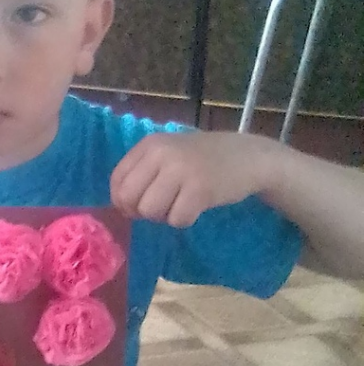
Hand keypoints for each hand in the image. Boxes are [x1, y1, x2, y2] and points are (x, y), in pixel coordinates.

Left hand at [110, 131, 276, 227]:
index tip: (140, 203)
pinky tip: (196, 207)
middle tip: (161, 206)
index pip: (117, 180)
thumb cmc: (203, 159)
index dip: (123, 200)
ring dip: (164, 216)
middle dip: (141, 211)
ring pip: (150, 211)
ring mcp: (181, 170)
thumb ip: (143, 172)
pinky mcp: (200, 189)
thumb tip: (119, 206)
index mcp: (150, 145)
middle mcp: (161, 154)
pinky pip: (176, 220)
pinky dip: (184, 220)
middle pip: (128, 198)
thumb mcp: (168, 154)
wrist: (248, 157)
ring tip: (180, 204)